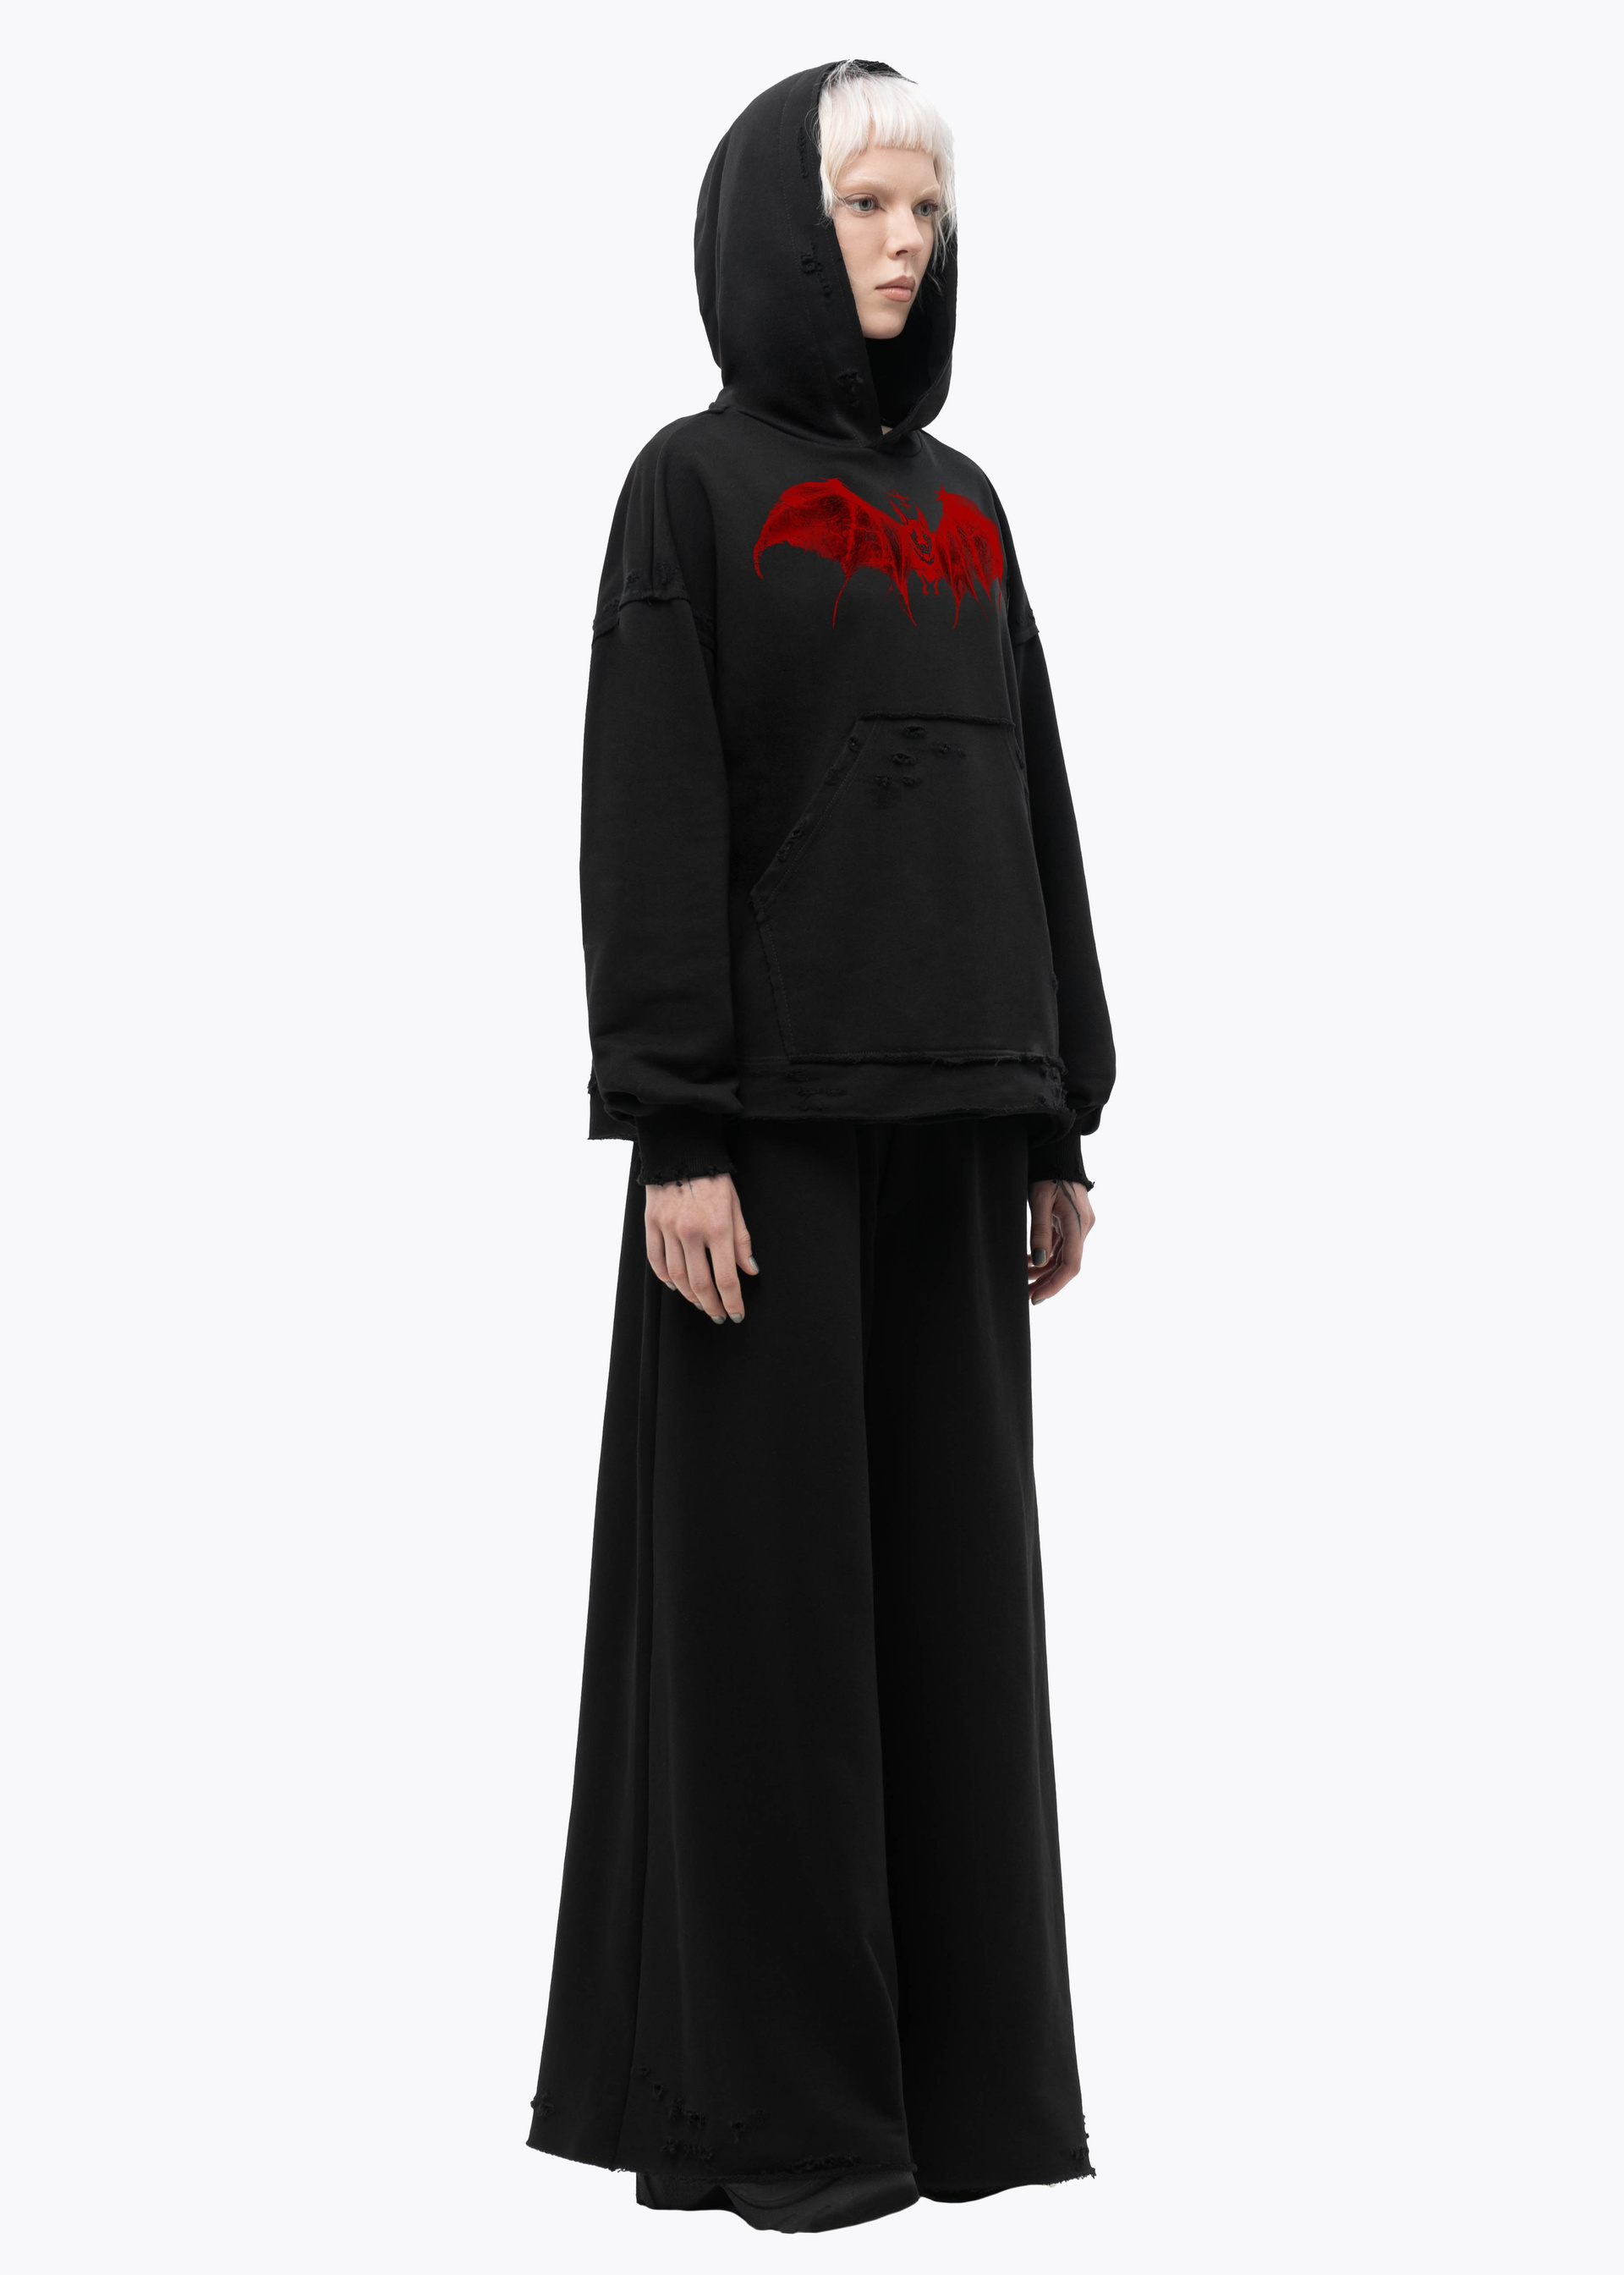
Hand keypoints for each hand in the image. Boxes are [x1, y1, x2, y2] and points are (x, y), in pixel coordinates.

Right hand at [645, 1173, 757, 1323]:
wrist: (681, 1151)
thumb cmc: (712, 1178)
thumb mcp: (736, 1206)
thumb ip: (742, 1241)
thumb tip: (749, 1270)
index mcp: (718, 1227)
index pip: (726, 1277)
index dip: (732, 1301)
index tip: (736, 1313)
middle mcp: (691, 1232)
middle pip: (700, 1283)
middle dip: (711, 1305)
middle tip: (719, 1314)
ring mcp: (668, 1229)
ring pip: (677, 1277)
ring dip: (689, 1296)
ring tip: (700, 1302)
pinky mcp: (652, 1225)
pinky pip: (656, 1261)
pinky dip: (666, 1278)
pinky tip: (676, 1285)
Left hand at [1027, 1178, 1093, 1304]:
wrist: (1057, 1153)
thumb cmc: (1046, 1173)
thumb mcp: (1039, 1200)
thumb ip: (1040, 1231)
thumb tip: (1038, 1262)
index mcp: (1078, 1224)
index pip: (1071, 1265)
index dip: (1054, 1285)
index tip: (1036, 1298)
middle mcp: (1083, 1227)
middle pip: (1067, 1265)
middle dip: (1047, 1282)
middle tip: (1025, 1296)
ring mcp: (1079, 1225)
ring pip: (1063, 1257)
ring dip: (1044, 1271)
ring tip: (1022, 1282)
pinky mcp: (1072, 1222)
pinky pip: (1060, 1247)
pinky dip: (1045, 1257)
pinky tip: (1028, 1263)